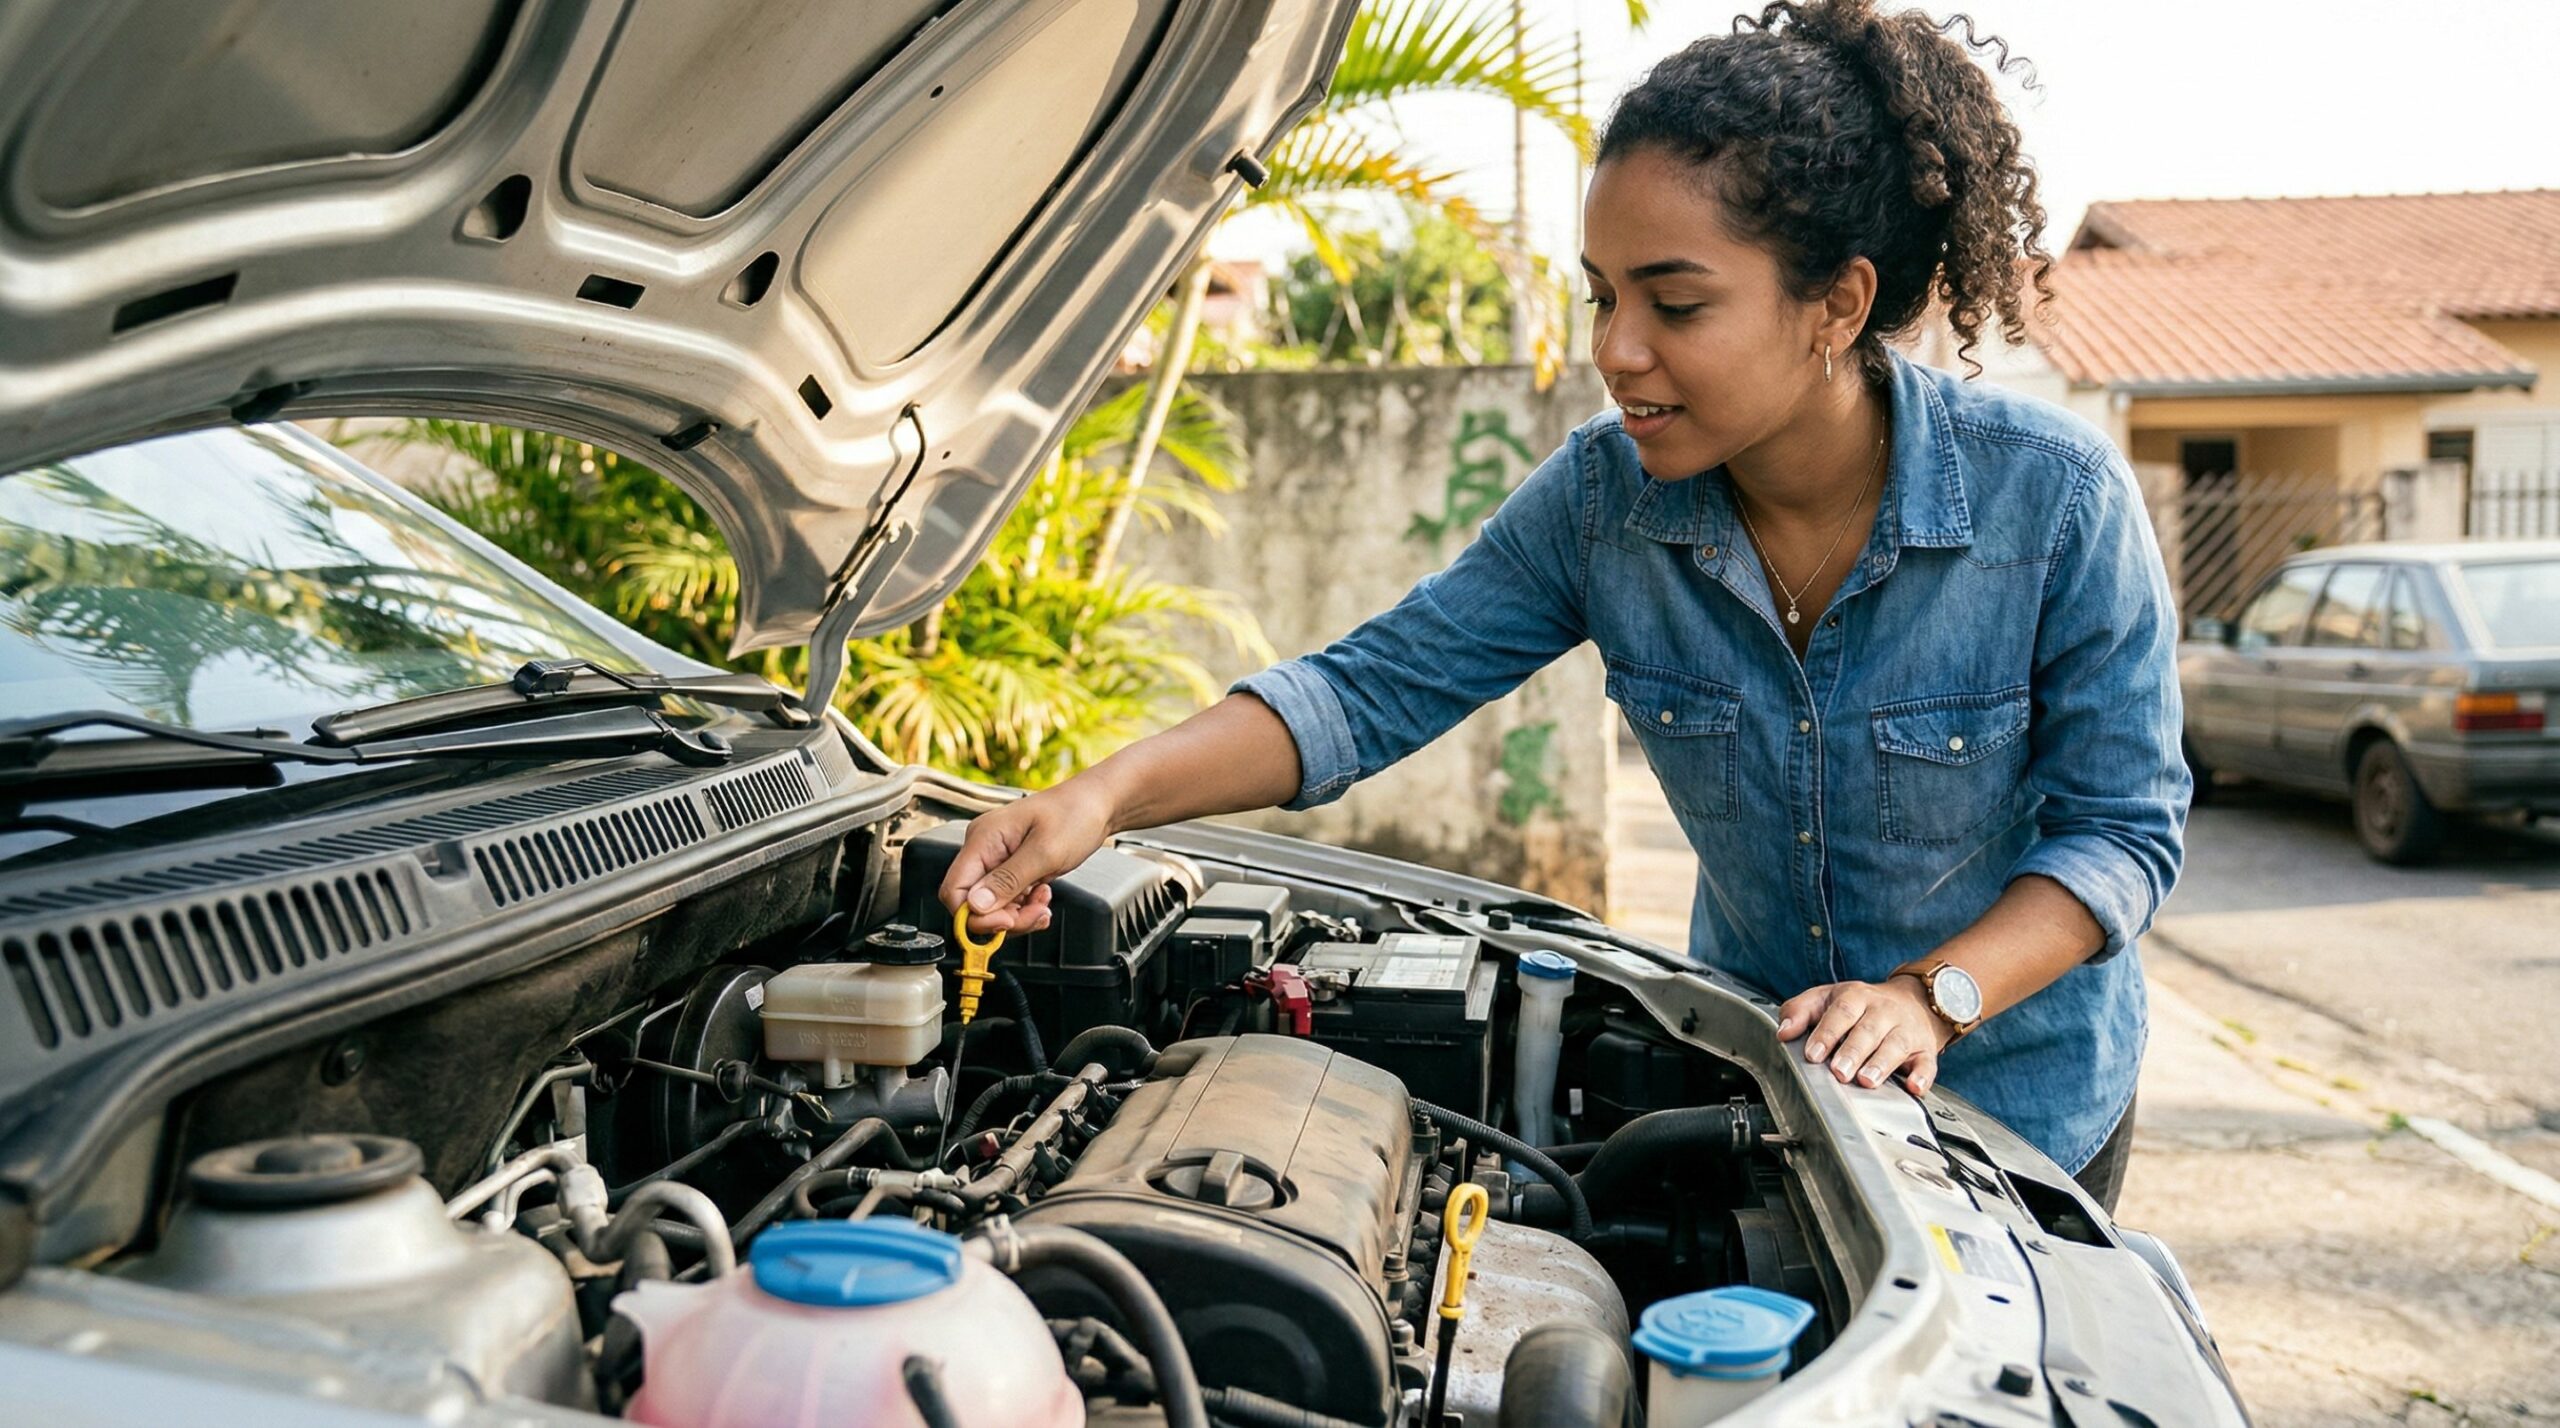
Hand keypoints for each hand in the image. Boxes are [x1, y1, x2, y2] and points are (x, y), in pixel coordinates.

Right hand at [936, 779, 1116, 935]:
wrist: (1097, 804)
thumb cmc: (1075, 814)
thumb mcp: (1045, 851)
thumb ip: (1008, 880)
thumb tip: (975, 906)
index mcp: (982, 839)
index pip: (953, 890)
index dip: (974, 915)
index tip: (1006, 922)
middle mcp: (984, 850)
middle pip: (973, 903)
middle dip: (1003, 918)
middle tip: (1034, 914)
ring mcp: (997, 860)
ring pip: (992, 907)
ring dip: (1019, 915)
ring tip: (1043, 903)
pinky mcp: (1012, 869)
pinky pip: (1007, 900)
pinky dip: (1025, 908)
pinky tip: (1043, 897)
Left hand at [1775, 976, 1951, 1095]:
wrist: (1913, 1000)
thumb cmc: (1861, 1005)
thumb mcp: (1827, 998)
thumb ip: (1800, 1011)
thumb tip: (1783, 1032)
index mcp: (1856, 997)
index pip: (1841, 1012)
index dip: (1826, 1033)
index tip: (1813, 1054)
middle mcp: (1883, 1011)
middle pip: (1869, 1030)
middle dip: (1853, 1052)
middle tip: (1839, 1072)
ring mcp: (1907, 1030)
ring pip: (1896, 1045)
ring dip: (1882, 1064)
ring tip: (1866, 1080)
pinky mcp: (1925, 1049)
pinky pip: (1927, 1062)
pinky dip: (1923, 1076)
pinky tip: (1914, 1087)